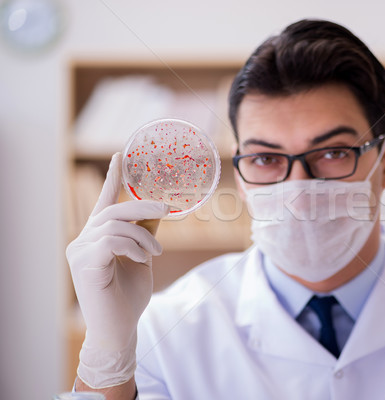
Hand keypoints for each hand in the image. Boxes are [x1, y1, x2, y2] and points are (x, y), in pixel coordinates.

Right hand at [66, 152, 168, 387]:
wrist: (120, 328)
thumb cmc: (129, 296)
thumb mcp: (142, 258)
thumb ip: (143, 235)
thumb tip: (156, 212)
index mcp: (97, 237)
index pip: (104, 202)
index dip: (112, 177)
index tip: (119, 155)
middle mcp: (83, 240)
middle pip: (114, 210)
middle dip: (143, 205)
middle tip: (167, 209)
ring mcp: (79, 251)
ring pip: (116, 224)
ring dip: (143, 236)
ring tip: (156, 253)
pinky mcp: (84, 263)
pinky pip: (112, 240)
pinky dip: (133, 247)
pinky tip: (142, 260)